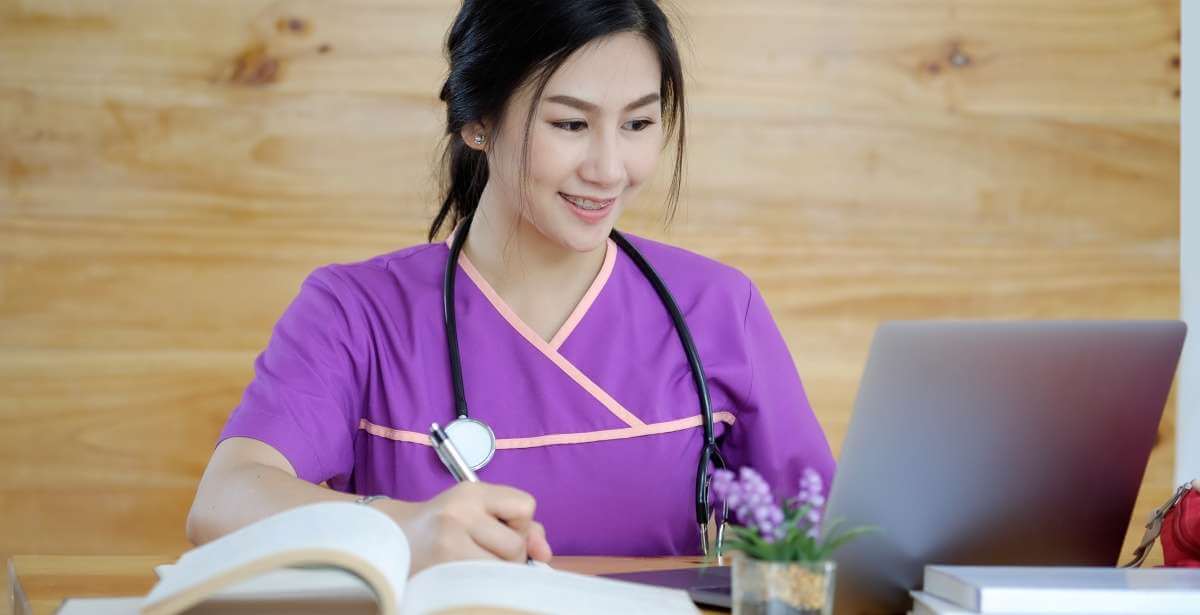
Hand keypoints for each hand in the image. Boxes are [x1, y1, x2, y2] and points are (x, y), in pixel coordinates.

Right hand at [378, 482, 552, 573]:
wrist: (389, 540)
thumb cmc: (443, 528)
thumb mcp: (478, 512)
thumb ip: (521, 526)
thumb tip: (545, 553)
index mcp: (470, 492)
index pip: (525, 506)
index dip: (519, 524)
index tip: (498, 529)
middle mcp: (458, 513)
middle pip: (516, 544)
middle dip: (508, 555)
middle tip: (479, 552)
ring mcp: (447, 544)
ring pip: (503, 568)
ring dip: (495, 571)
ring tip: (470, 564)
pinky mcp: (441, 572)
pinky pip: (486, 585)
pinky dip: (483, 585)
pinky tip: (466, 578)